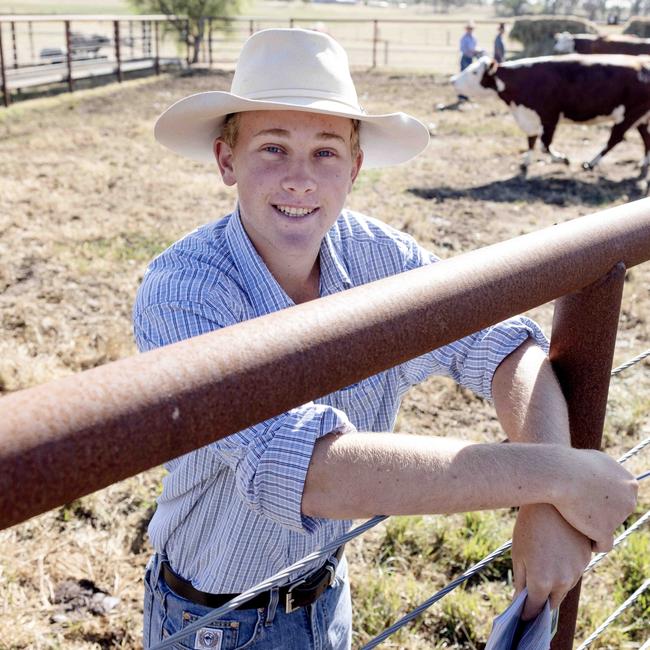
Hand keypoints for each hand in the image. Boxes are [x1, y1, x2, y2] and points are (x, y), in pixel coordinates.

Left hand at [512, 503, 590, 618]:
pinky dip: (564, 571)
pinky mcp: (586, 559)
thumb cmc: (528, 526)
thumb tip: (520, 602)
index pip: (534, 609)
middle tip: (530, 596)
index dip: (526, 613)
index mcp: (541, 581)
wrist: (551, 501)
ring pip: (564, 589)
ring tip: (540, 570)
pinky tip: (554, 555)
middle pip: (552, 603)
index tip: (520, 614)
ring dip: (553, 586)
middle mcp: (562, 581)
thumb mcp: (518, 554)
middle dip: (541, 602)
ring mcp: (577, 570)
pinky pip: (574, 573)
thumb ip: (521, 582)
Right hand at [554, 449, 637, 551]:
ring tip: (572, 519)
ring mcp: (618, 517)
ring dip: (594, 526)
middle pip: (618, 513)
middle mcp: (629, 501)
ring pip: (608, 527)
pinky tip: (581, 540)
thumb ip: (605, 471)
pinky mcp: (605, 531)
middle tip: (579, 509)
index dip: (603, 499)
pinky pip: (604, 544)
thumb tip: (605, 475)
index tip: (587, 498)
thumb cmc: (572, 462)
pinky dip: (595, 544)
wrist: (561, 473)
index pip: (621, 497)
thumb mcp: (595, 459)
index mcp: (629, 483)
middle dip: (602, 513)